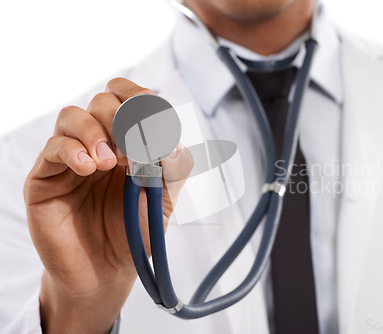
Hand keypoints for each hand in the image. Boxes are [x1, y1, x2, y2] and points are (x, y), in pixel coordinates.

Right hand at [23, 78, 192, 333]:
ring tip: (110, 163)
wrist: (107, 270)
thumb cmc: (135, 231)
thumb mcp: (165, 199)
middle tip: (131, 149)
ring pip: (72, 116)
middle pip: (102, 100)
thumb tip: (170, 140)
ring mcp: (70, 157)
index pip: (127, 97)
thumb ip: (173, 167)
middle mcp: (98, 142)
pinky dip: (73, 150)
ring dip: (95, 131)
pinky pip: (53, 148)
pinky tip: (89, 167)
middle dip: (120, 117)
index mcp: (128, 140)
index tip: (152, 115)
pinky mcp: (46, 177)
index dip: (139, 97)